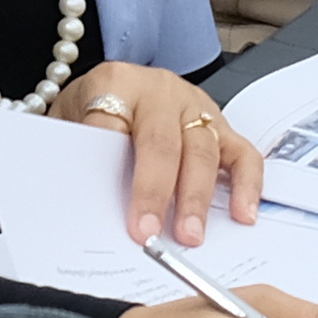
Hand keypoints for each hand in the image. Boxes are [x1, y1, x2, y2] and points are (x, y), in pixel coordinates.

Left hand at [60, 62, 258, 243]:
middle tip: (150, 234)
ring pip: (202, 150)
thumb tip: (87, 206)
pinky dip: (246, 185)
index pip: (111, 126)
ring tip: (189, 235)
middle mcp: (159, 90)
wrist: (113, 85)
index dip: (108, 171)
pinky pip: (242, 153)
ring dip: (196, 198)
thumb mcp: (72, 122)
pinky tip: (242, 214)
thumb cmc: (93, 108)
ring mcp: (195, 105)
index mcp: (115, 83)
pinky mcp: (221, 124)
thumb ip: (80, 154)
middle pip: (161, 142)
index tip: (107, 209)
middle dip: (156, 192)